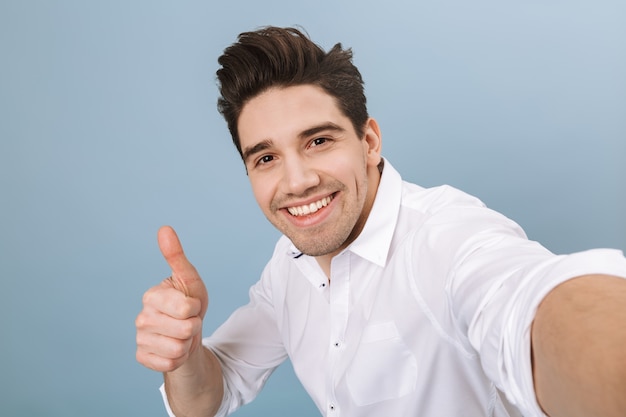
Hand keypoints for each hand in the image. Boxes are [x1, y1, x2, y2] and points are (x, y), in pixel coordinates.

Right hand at [136, 226, 208, 371]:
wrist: (187, 335)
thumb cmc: (189, 304)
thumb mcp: (190, 281)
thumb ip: (176, 256)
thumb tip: (164, 229)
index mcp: (151, 295)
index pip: (187, 308)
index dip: (196, 308)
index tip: (191, 306)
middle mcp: (141, 317)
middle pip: (185, 329)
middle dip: (194, 327)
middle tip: (188, 321)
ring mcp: (140, 339)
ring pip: (178, 348)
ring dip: (187, 343)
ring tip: (182, 335)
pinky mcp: (142, 358)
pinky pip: (170, 363)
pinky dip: (179, 359)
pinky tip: (174, 349)